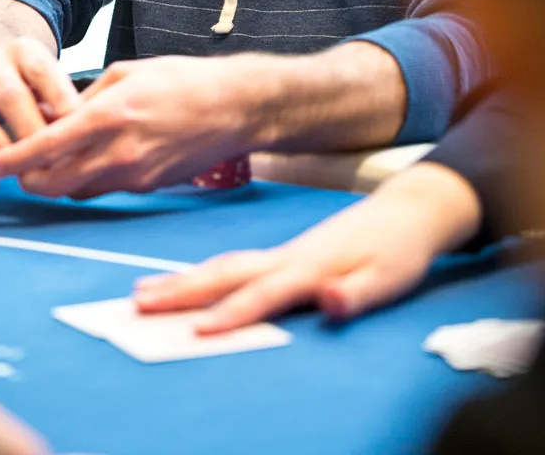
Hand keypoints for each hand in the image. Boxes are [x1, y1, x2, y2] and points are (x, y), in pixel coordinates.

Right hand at [0, 36, 79, 193]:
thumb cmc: (28, 78)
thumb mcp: (48, 75)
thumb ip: (61, 100)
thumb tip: (82, 139)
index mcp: (23, 49)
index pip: (44, 72)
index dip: (62, 104)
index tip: (78, 134)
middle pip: (11, 96)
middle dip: (31, 133)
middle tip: (51, 163)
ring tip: (18, 174)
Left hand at [0, 55, 255, 197]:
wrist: (236, 109)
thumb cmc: (184, 81)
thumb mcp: (128, 73)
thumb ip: (87, 96)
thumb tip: (52, 110)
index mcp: (111, 116)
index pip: (47, 147)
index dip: (13, 159)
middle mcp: (119, 153)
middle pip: (54, 184)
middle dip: (28, 179)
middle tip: (15, 166)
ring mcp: (135, 176)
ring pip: (76, 192)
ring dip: (56, 182)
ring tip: (48, 161)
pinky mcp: (147, 187)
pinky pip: (104, 189)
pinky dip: (87, 179)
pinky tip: (88, 159)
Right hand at [133, 162, 481, 331]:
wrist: (406, 212)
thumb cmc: (397, 252)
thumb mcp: (387, 279)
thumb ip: (354, 293)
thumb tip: (327, 301)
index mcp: (309, 267)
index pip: (263, 295)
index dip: (231, 315)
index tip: (197, 332)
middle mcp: (286, 257)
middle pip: (225, 273)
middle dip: (180, 290)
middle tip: (137, 303)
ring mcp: (281, 254)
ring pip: (222, 265)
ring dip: (182, 279)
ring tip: (142, 292)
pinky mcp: (283, 255)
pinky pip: (231, 265)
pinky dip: (202, 274)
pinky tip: (186, 282)